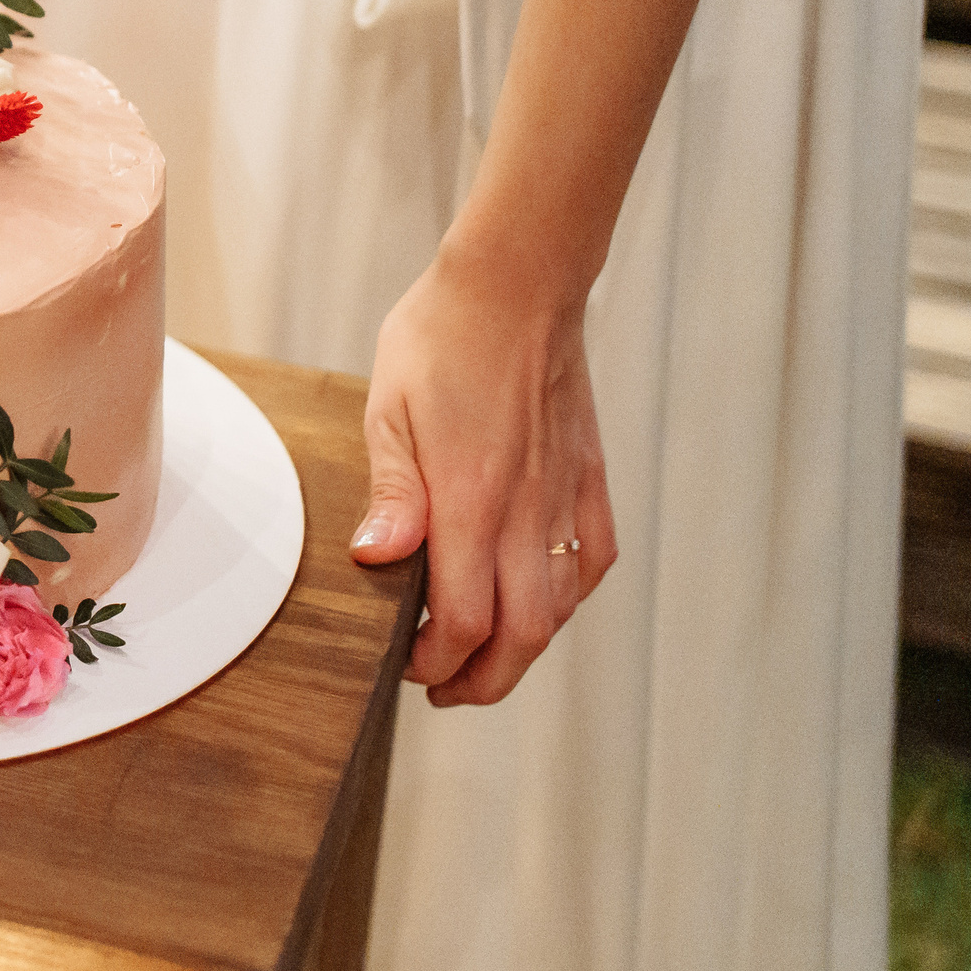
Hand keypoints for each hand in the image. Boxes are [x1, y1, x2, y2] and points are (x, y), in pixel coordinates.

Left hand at [349, 245, 617, 705]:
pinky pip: (593, 559)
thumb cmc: (442, 337)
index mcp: (472, 500)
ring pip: (560, 607)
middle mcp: (526, 510)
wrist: (516, 284)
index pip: (466, 620)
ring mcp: (564, 496)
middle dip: (482, 680)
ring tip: (482, 655)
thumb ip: (392, 493)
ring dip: (523, 647)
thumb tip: (378, 560)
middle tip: (443, 687)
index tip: (408, 663)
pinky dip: (568, 596)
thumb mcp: (389, 409)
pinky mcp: (588, 476)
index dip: (437, 660)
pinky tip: (541, 597)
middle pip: (522, 636)